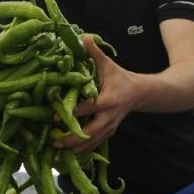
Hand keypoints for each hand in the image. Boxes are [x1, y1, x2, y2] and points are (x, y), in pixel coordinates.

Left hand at [53, 36, 137, 153]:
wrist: (140, 93)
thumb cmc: (120, 77)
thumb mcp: (108, 64)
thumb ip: (94, 53)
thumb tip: (82, 36)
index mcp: (108, 100)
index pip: (87, 109)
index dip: (70, 114)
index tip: (53, 117)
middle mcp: (109, 117)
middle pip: (89, 133)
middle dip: (71, 139)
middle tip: (53, 142)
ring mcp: (110, 127)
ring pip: (92, 143)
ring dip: (75, 149)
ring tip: (56, 155)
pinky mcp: (109, 133)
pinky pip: (95, 145)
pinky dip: (82, 151)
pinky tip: (68, 156)